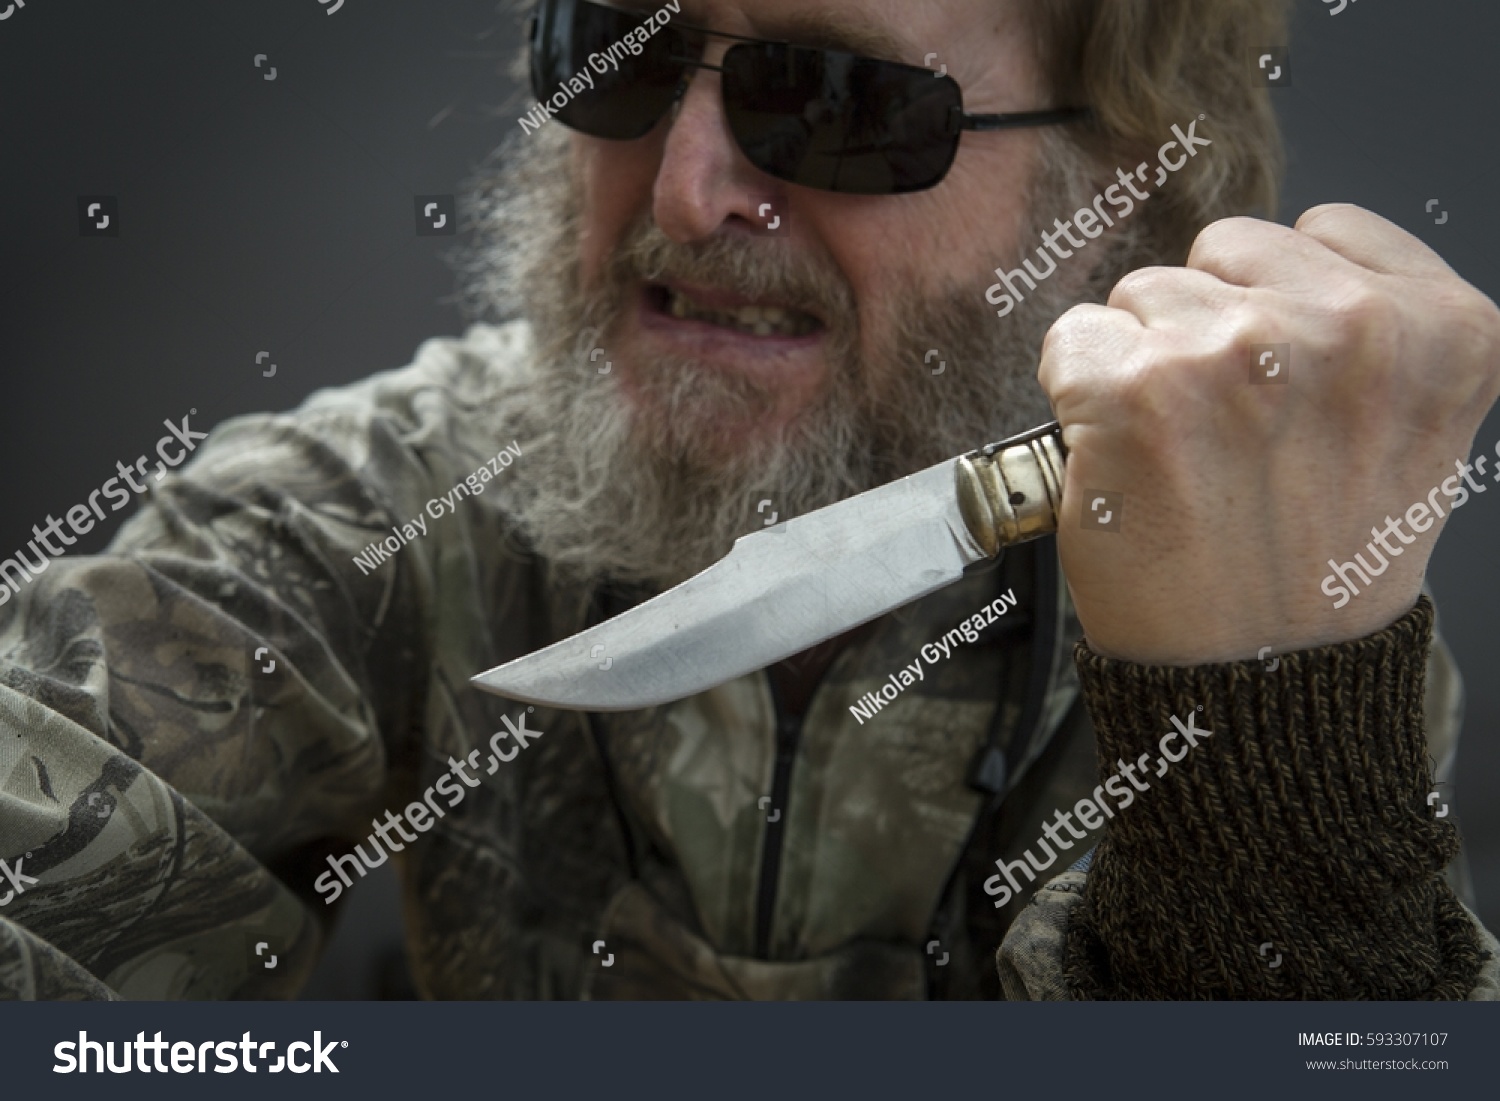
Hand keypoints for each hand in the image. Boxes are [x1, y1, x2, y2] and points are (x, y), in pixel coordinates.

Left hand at [1037, 204, 1499, 664]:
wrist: (1259, 681)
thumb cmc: (1322, 568)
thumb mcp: (1410, 435)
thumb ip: (1371, 335)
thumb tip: (1280, 267)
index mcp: (1440, 330)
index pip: (1320, 231)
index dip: (1279, 301)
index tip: (1282, 374)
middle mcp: (1345, 328)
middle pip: (1219, 252)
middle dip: (1208, 325)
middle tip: (1225, 431)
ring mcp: (1236, 354)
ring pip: (1141, 293)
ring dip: (1143, 360)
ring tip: (1182, 454)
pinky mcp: (1136, 391)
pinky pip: (1072, 337)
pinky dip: (1076, 392)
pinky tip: (1124, 456)